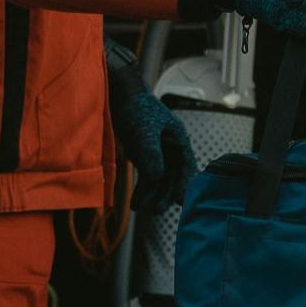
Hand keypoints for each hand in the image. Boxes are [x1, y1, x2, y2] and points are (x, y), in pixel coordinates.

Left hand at [106, 52, 195, 211]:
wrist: (119, 95)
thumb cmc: (135, 108)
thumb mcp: (143, 129)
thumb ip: (151, 153)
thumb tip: (157, 177)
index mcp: (178, 139)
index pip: (186, 166)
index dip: (184, 184)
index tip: (180, 202)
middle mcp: (171, 148)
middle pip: (173, 177)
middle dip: (164, 194)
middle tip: (155, 211)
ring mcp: (159, 153)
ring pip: (160, 180)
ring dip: (151, 194)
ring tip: (139, 208)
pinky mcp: (145, 155)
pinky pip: (148, 176)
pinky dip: (143, 189)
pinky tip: (135, 202)